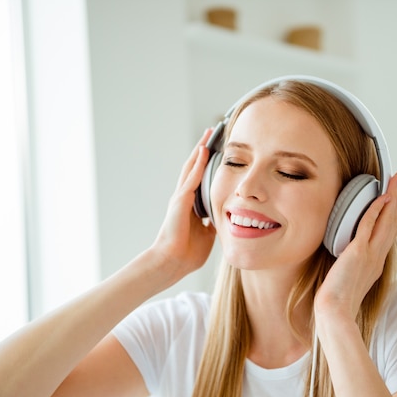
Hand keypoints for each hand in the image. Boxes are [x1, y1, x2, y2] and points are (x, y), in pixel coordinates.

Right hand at [151, 129, 216, 280]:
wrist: (172, 263)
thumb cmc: (186, 253)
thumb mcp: (207, 236)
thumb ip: (213, 224)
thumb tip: (224, 219)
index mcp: (190, 206)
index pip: (200, 180)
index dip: (207, 165)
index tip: (216, 151)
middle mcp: (183, 198)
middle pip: (194, 168)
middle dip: (202, 150)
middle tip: (212, 134)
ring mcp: (180, 198)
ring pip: (191, 168)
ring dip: (199, 150)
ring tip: (208, 135)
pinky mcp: (180, 201)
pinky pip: (190, 178)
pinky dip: (197, 164)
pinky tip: (203, 151)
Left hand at [315, 172, 396, 319]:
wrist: (335, 313)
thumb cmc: (337, 302)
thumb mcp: (347, 281)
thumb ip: (349, 268)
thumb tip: (343, 261)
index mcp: (375, 264)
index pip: (387, 233)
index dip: (393, 214)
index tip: (395, 198)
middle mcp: (377, 258)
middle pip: (392, 223)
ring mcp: (370, 255)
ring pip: (386, 221)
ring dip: (392, 199)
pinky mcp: (359, 253)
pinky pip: (369, 226)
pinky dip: (376, 211)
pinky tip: (380, 197)